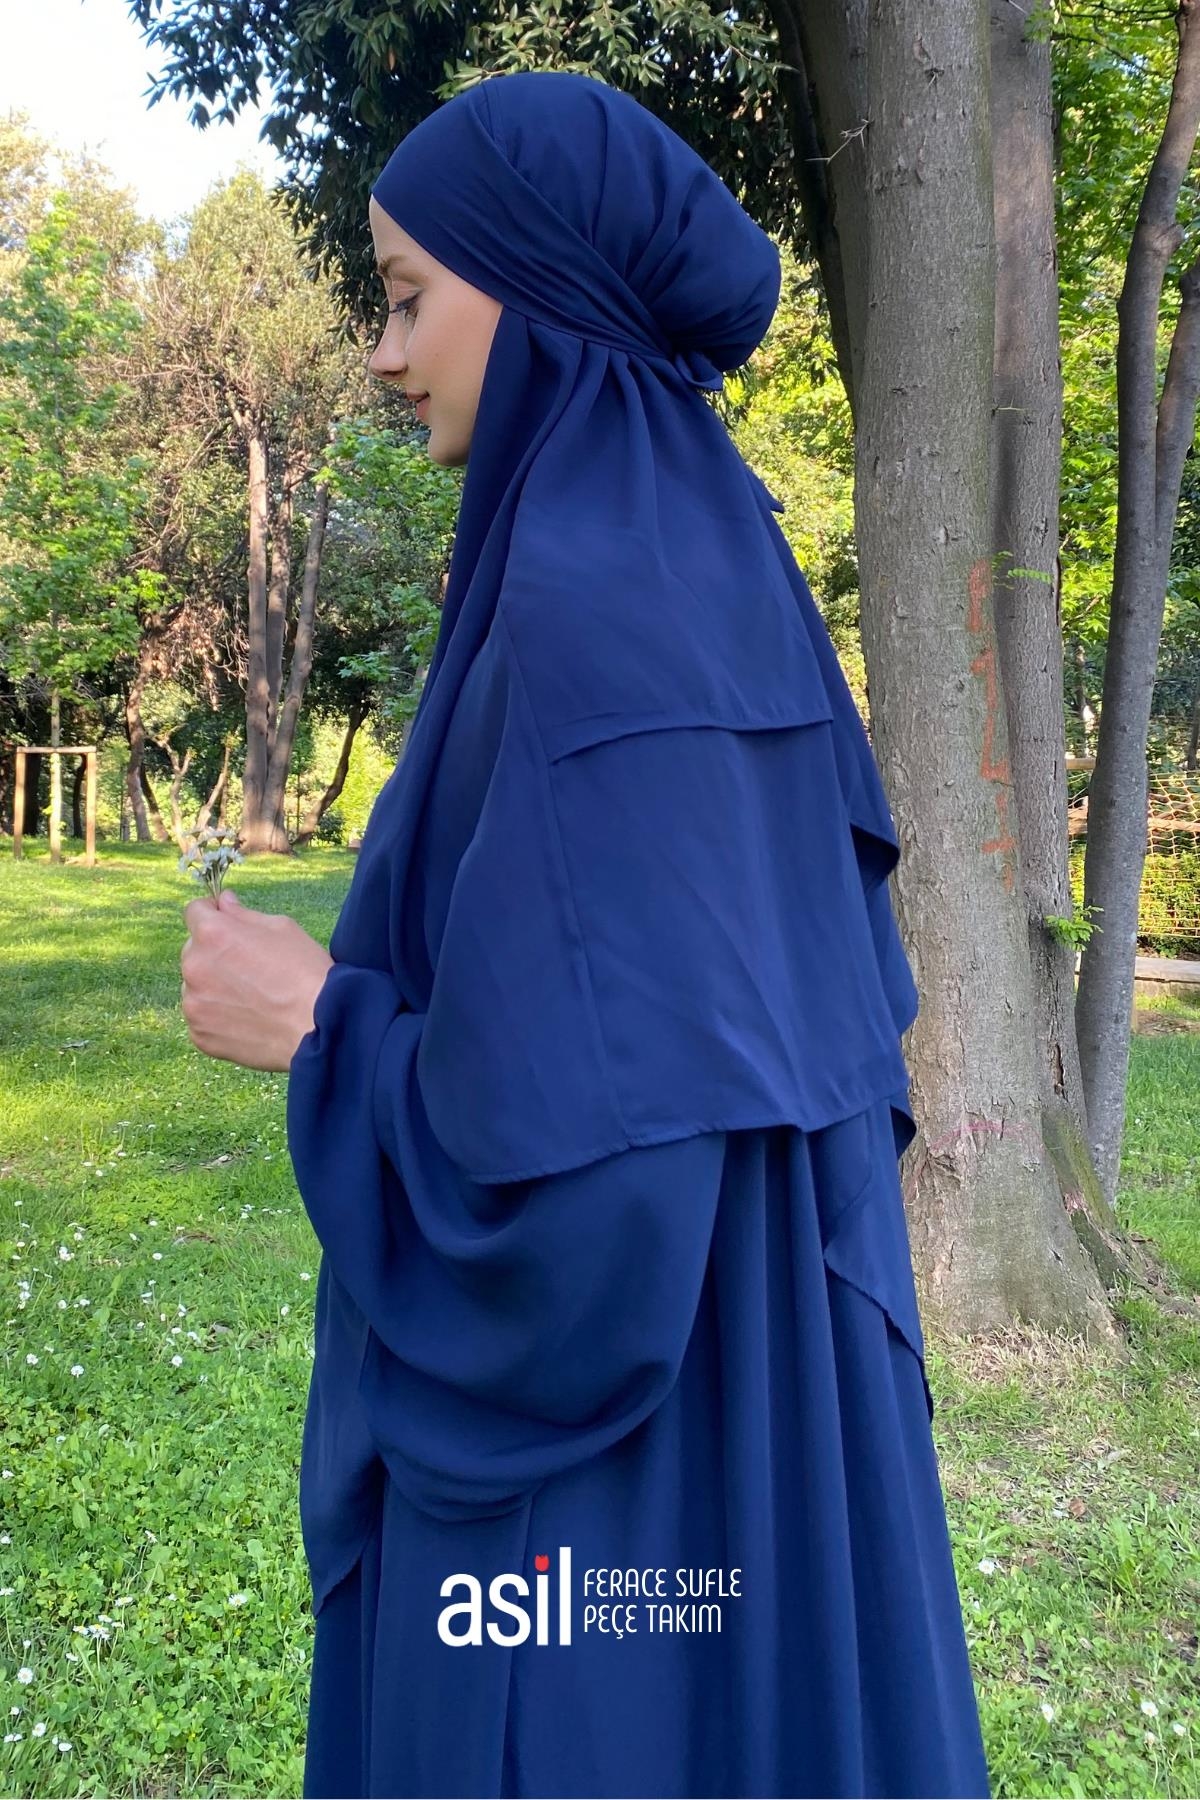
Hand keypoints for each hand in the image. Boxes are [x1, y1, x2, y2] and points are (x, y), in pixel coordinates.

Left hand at [180, 888, 334, 1072]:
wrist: (317, 1029)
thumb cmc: (305, 973)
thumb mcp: (281, 928)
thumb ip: (243, 914)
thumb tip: (224, 903)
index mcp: (213, 934)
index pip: (194, 911)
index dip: (212, 913)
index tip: (227, 923)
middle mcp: (195, 966)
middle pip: (194, 950)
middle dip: (214, 953)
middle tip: (250, 967)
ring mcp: (194, 1004)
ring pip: (197, 985)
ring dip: (214, 986)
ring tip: (252, 998)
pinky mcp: (199, 1034)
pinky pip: (202, 1017)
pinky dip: (218, 1016)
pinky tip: (248, 1018)